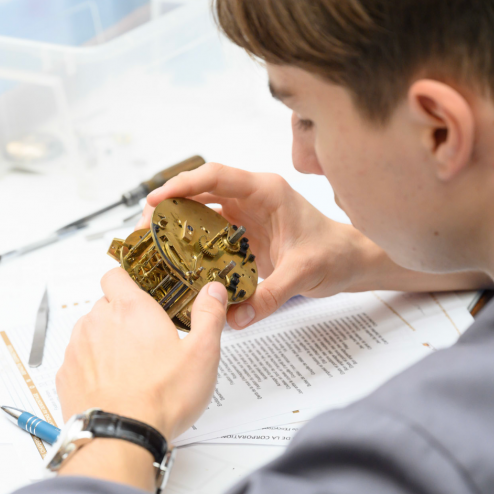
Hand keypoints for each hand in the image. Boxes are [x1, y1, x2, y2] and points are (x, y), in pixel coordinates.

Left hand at [55, 268, 227, 441]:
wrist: (120, 437)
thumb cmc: (161, 397)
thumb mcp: (202, 354)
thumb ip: (209, 316)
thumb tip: (213, 291)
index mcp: (131, 309)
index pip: (116, 274)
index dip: (129, 280)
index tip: (143, 292)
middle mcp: (98, 321)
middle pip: (106, 304)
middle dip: (124, 316)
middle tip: (148, 339)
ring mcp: (78, 347)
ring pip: (91, 331)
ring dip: (107, 341)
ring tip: (132, 367)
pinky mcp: (66, 374)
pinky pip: (79, 359)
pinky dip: (93, 367)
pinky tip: (114, 384)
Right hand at [138, 163, 379, 328]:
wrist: (347, 260)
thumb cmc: (333, 253)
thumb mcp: (303, 273)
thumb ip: (271, 295)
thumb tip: (237, 316)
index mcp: (266, 191)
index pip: (217, 176)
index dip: (183, 184)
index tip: (156, 200)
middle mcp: (252, 198)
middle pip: (201, 190)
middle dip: (170, 204)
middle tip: (145, 226)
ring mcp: (246, 214)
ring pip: (202, 210)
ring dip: (177, 222)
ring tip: (153, 241)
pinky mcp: (243, 233)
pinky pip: (211, 231)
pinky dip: (192, 242)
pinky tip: (177, 258)